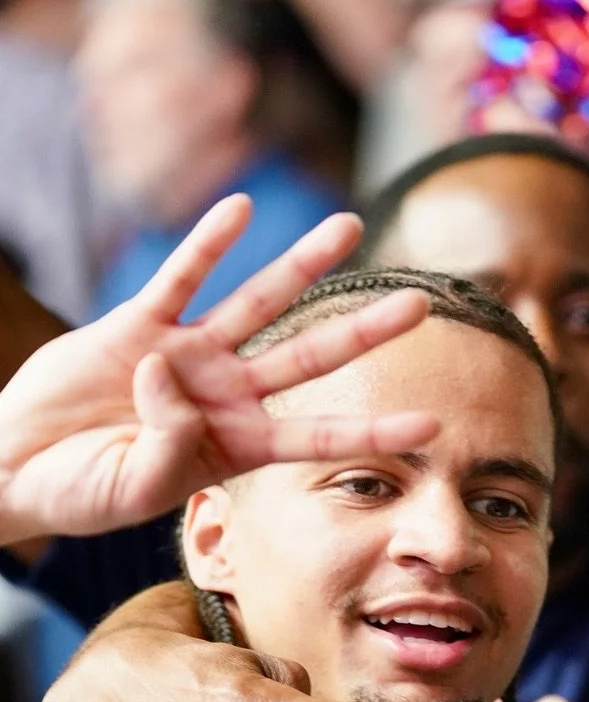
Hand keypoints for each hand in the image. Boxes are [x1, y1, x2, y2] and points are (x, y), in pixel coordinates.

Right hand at [0, 196, 434, 546]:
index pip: (322, 437)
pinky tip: (241, 209)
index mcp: (237, 447)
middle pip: (310, 357)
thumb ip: (168, 444)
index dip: (375, 430)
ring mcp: (187, 355)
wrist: (18, 466)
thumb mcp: (133, 488)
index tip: (433, 423)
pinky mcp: (138, 323)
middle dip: (364, 331)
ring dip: (303, 264)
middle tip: (421, 304)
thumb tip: (173, 377)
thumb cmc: (80, 491)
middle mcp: (225, 395)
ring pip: (259, 303)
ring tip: (350, 226)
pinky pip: (181, 276)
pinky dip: (209, 243)